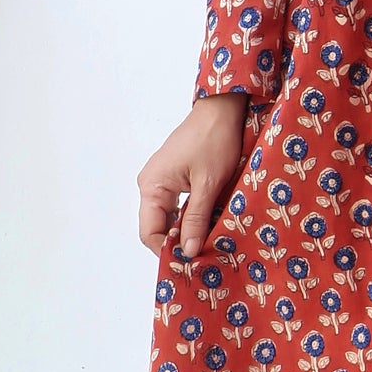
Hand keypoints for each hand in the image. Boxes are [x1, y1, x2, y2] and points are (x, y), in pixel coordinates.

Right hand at [137, 92, 249, 257]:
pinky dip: (190, 217)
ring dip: (186, 230)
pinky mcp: (175, 177)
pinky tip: (207, 225)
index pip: (149, 232)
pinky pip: (177, 205)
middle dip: (178, 243)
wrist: (222, 109)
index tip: (190, 262)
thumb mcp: (208, 184)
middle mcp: (151, 184)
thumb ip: (196, 219)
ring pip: (169, 217)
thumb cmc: (214, 139)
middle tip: (203, 256)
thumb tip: (188, 251)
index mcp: (152, 186)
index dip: (167, 250)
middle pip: (158, 227)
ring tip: (206, 242)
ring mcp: (162, 180)